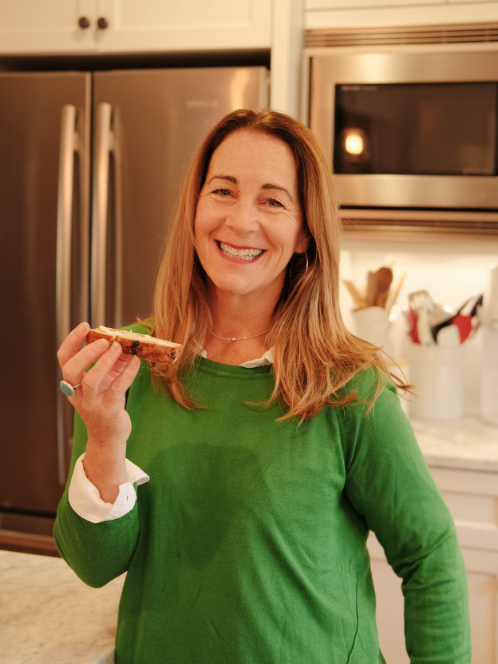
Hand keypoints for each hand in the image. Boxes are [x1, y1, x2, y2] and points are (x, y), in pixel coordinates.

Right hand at [57, 322, 140, 500]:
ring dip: (105, 360)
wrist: (108, 438)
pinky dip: (127, 373)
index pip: (64, 359)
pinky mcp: (108, 411)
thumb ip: (113, 362)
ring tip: (118, 347)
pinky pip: (117, 388)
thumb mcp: (105, 381)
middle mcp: (77, 394)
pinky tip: (136, 362)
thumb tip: (126, 342)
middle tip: (103, 340)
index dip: (72, 341)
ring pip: (92, 380)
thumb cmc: (105, 405)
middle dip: (86, 352)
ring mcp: (92, 404)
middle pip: (71, 370)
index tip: (84, 326)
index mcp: (72, 384)